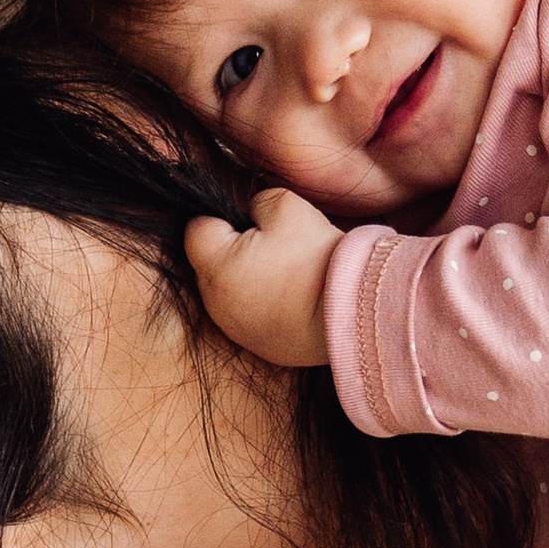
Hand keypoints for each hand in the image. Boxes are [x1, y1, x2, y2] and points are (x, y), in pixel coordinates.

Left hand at [186, 186, 339, 371]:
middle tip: (276, 245)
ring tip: (287, 273)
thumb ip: (256, 202)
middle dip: (234, 249)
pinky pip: (251, 316)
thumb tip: (249, 211)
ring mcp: (235, 329)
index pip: (197, 229)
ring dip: (249, 278)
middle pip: (211, 263)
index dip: (223, 217)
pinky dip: (265, 304)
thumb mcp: (286, 206)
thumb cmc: (317, 258)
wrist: (351, 314)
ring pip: (230, 292)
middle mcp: (215, 304)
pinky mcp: (258, 346)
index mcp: (215, 267)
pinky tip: (293, 298)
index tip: (252, 221)